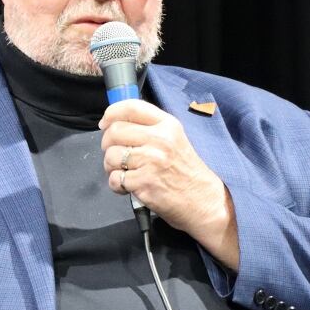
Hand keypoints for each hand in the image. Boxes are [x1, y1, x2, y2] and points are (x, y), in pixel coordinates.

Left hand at [100, 99, 239, 269]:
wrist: (204, 202)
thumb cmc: (187, 172)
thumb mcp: (175, 140)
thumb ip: (150, 128)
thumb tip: (116, 123)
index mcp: (167, 125)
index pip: (132, 107)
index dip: (112, 113)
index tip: (105, 122)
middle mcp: (160, 140)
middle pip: (115, 131)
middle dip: (107, 144)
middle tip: (115, 154)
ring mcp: (151, 161)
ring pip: (111, 156)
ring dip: (111, 167)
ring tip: (125, 172)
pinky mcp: (144, 183)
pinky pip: (115, 179)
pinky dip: (117, 185)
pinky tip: (129, 186)